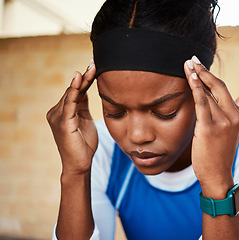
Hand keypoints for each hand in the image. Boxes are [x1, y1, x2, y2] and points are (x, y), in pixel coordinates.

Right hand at [47, 60, 97, 175]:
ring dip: (83, 79)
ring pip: (72, 93)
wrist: (81, 164)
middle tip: (95, 62)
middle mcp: (57, 111)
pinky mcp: (62, 122)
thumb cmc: (84, 144)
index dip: (85, 79)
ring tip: (93, 67)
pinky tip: (80, 78)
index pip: (75, 91)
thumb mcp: (85, 120)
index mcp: (63, 111)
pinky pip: (70, 102)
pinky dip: (74, 89)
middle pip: (73, 89)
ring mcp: (58, 116)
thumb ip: (82, 105)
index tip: (94, 66)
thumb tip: (85, 90)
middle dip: (85, 76)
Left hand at [184, 56, 238, 197]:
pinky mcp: (210, 127)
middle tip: (191, 59)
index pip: (223, 90)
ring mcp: (223, 121)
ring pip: (208, 93)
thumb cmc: (220, 152)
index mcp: (238, 114)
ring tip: (187, 64)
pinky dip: (196, 88)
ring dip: (196, 76)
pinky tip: (191, 77)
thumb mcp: (232, 130)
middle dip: (203, 71)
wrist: (217, 174)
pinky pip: (202, 102)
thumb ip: (238, 110)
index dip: (210, 76)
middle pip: (218, 86)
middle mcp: (233, 115)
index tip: (199, 64)